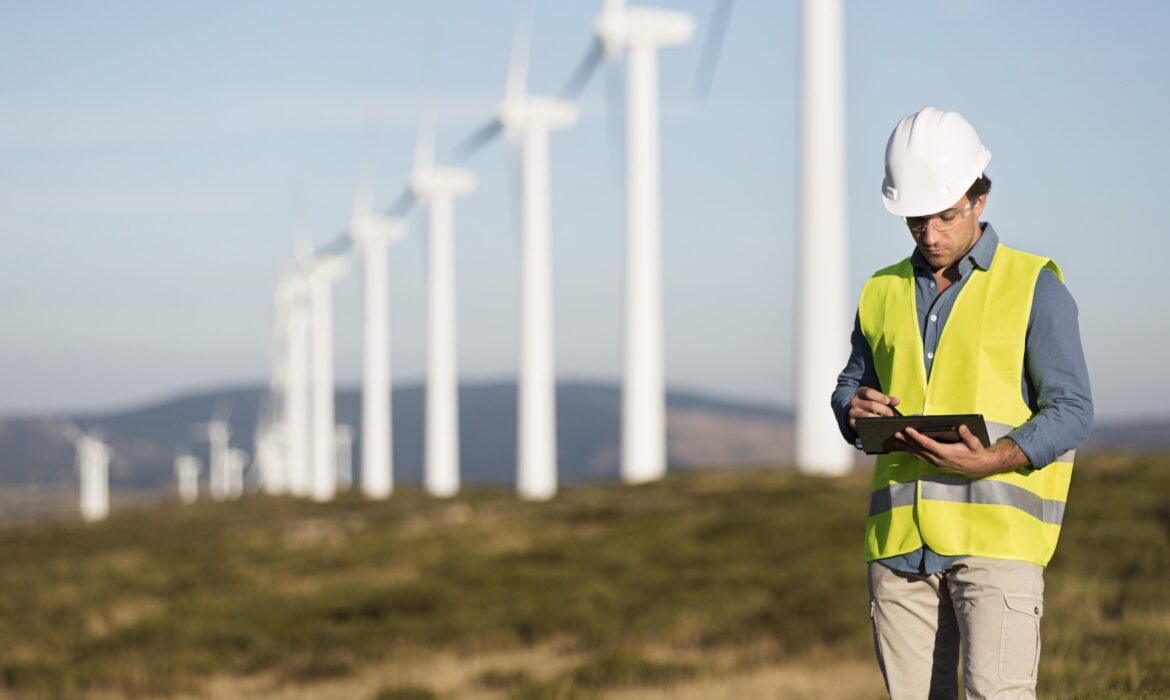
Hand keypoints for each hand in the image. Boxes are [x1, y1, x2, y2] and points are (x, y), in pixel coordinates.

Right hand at [848, 386, 901, 431]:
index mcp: (860, 392)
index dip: (880, 397)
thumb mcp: (875, 398)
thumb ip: (886, 399)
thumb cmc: (868, 403)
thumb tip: (897, 401)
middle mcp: (854, 401)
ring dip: (879, 419)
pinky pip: (863, 424)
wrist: (853, 412)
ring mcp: (852, 412)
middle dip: (884, 410)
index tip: (888, 401)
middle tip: (892, 415)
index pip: (869, 392)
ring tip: (887, 421)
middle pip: (871, 404)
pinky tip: (879, 426)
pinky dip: (872, 425)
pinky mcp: (852, 422)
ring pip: (867, 416)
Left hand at [895, 425, 1024, 477]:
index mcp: (946, 453)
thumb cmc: (976, 453)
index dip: (916, 437)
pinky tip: (907, 449)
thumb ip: (967, 435)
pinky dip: (913, 453)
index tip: (907, 430)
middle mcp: (939, 460)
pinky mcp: (937, 466)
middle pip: (919, 450)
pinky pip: (922, 459)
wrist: (979, 467)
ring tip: (897, 441)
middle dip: (906, 441)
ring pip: (918, 455)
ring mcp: (937, 464)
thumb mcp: (974, 443)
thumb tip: (961, 426)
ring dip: (907, 448)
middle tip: (896, 434)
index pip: (927, 444)